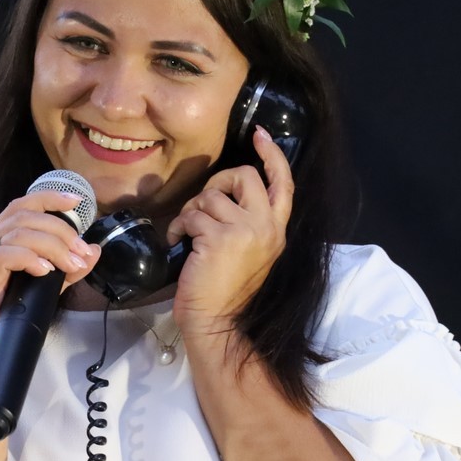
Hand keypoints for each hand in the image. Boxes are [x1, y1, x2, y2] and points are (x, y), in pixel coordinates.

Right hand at [0, 191, 99, 367]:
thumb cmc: (14, 322)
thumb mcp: (47, 289)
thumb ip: (69, 269)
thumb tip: (94, 250)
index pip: (20, 207)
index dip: (49, 198)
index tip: (77, 203)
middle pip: (23, 217)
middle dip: (60, 231)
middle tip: (81, 254)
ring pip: (16, 233)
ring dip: (52, 246)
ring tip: (71, 265)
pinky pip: (3, 256)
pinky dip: (29, 259)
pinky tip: (45, 271)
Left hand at [165, 126, 293, 340]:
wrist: (219, 325)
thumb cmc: (226, 294)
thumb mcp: (249, 254)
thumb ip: (247, 224)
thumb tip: (224, 195)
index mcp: (277, 231)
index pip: (284, 183)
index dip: (272, 155)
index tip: (260, 135)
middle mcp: (267, 227)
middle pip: (245, 176)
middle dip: (217, 182)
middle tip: (203, 204)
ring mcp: (246, 230)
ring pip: (211, 196)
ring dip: (191, 211)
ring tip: (186, 234)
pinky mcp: (220, 238)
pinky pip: (192, 215)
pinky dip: (178, 226)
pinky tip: (176, 242)